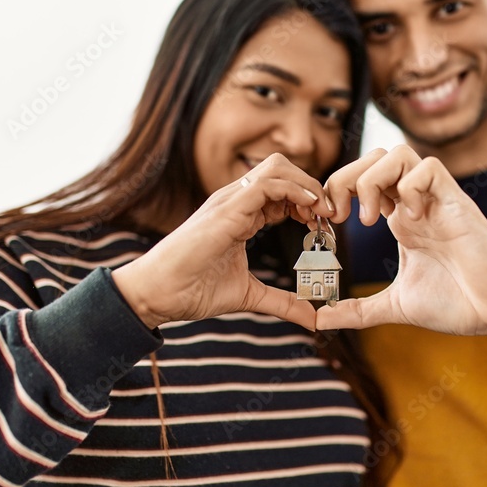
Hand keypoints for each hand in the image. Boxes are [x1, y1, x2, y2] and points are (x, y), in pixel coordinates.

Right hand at [112, 154, 331, 329]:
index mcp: (240, 213)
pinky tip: (309, 212)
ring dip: (307, 186)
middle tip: (329, 216)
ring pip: (278, 168)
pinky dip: (295, 192)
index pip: (282, 190)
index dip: (308, 203)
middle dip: (312, 186)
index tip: (324, 227)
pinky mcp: (227, 209)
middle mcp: (235, 200)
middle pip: (283, 168)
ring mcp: (230, 200)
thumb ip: (283, 303)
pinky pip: (267, 184)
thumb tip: (313, 318)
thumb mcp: (249, 295)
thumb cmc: (192, 290)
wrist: (157, 293)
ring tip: (322, 213)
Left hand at [318, 146, 486, 338]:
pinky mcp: (457, 204)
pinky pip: (429, 167)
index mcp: (400, 220)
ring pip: (398, 153)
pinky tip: (408, 221)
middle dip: (345, 177)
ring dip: (372, 179)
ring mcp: (436, 201)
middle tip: (339, 216)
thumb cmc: (457, 304)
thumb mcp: (395, 306)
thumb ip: (358, 310)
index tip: (326, 222)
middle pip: (374, 156)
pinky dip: (409, 187)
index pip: (362, 178)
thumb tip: (321, 319)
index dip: (337, 190)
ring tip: (370, 219)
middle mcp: (415, 204)